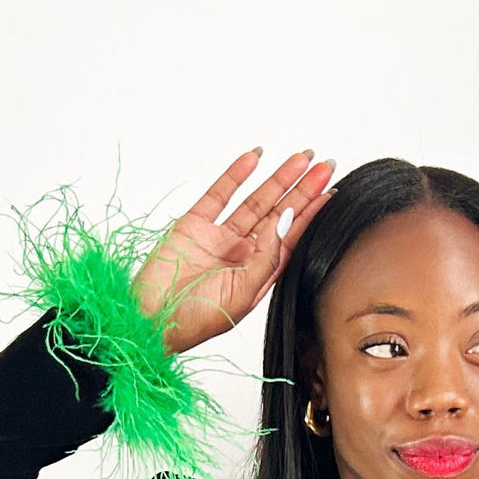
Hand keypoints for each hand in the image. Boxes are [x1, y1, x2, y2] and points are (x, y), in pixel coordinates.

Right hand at [133, 148, 334, 355]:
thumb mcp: (243, 294)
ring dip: (277, 179)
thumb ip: (267, 256)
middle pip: (278, 215)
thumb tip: (285, 220)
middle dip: (301, 190)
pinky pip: (219, 195)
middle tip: (323, 165)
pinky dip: (236, 175)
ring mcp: (219, 238)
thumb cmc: (194, 319)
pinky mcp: (194, 226)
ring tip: (300, 158)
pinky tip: (254, 158)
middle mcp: (242, 254)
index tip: (329, 190)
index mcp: (257, 274)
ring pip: (255, 201)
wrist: (149, 320)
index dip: (310, 213)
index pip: (290, 237)